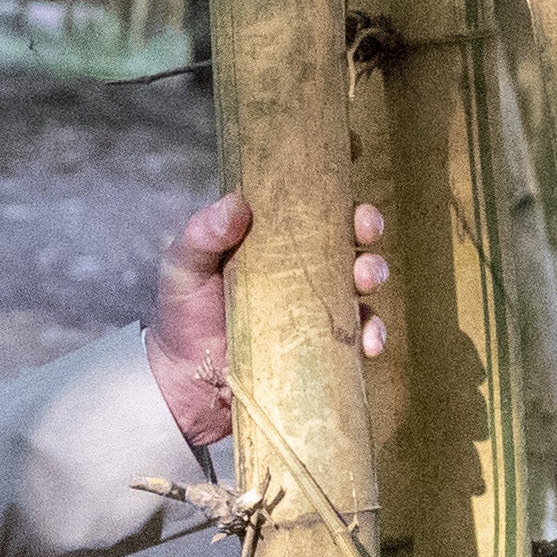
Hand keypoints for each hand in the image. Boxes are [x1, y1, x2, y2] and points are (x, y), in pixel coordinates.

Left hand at [145, 194, 392, 453]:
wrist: (188, 386)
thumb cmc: (184, 318)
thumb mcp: (183, 269)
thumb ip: (201, 235)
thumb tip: (236, 205)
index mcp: (274, 237)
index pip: (312, 202)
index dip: (338, 187)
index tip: (352, 171)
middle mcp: (304, 266)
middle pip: (348, 234)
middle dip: (366, 225)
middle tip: (364, 230)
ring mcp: (318, 305)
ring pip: (362, 279)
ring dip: (373, 272)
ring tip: (365, 280)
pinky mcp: (326, 344)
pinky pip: (361, 334)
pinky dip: (372, 333)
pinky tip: (367, 341)